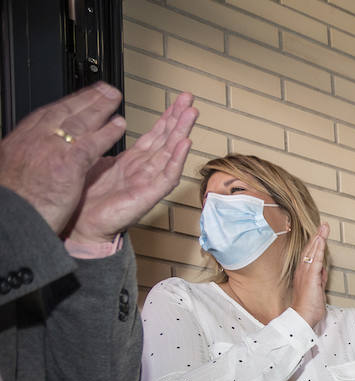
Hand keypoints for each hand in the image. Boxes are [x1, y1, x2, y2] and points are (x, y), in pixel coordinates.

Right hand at [0, 82, 128, 233]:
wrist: (9, 217)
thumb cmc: (13, 201)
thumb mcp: (12, 172)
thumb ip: (23, 158)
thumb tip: (27, 158)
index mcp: (20, 140)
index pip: (46, 115)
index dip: (66, 105)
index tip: (78, 99)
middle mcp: (34, 138)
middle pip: (63, 111)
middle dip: (86, 98)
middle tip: (103, 89)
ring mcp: (50, 149)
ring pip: (79, 121)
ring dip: (99, 107)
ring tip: (114, 98)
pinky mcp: (66, 163)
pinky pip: (91, 143)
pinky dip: (106, 132)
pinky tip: (119, 125)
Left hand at [65, 91, 196, 254]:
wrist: (82, 225)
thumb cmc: (88, 201)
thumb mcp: (96, 163)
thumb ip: (105, 146)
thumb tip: (105, 128)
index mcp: (133, 161)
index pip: (155, 134)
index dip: (166, 117)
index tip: (177, 101)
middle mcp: (145, 169)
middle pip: (167, 140)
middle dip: (179, 118)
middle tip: (190, 100)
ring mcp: (149, 182)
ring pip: (170, 153)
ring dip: (182, 132)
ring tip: (192, 115)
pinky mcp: (148, 195)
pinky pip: (166, 176)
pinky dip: (176, 159)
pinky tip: (184, 145)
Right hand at [291, 222, 328, 328]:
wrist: (302, 317)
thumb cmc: (309, 307)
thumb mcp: (317, 289)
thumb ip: (319, 278)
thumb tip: (323, 269)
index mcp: (304, 274)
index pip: (310, 255)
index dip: (316, 244)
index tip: (321, 234)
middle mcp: (303, 271)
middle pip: (310, 249)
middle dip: (317, 236)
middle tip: (323, 225)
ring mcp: (305, 273)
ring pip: (312, 251)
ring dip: (318, 238)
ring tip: (324, 227)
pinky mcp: (310, 277)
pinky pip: (315, 259)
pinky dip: (318, 249)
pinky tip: (321, 240)